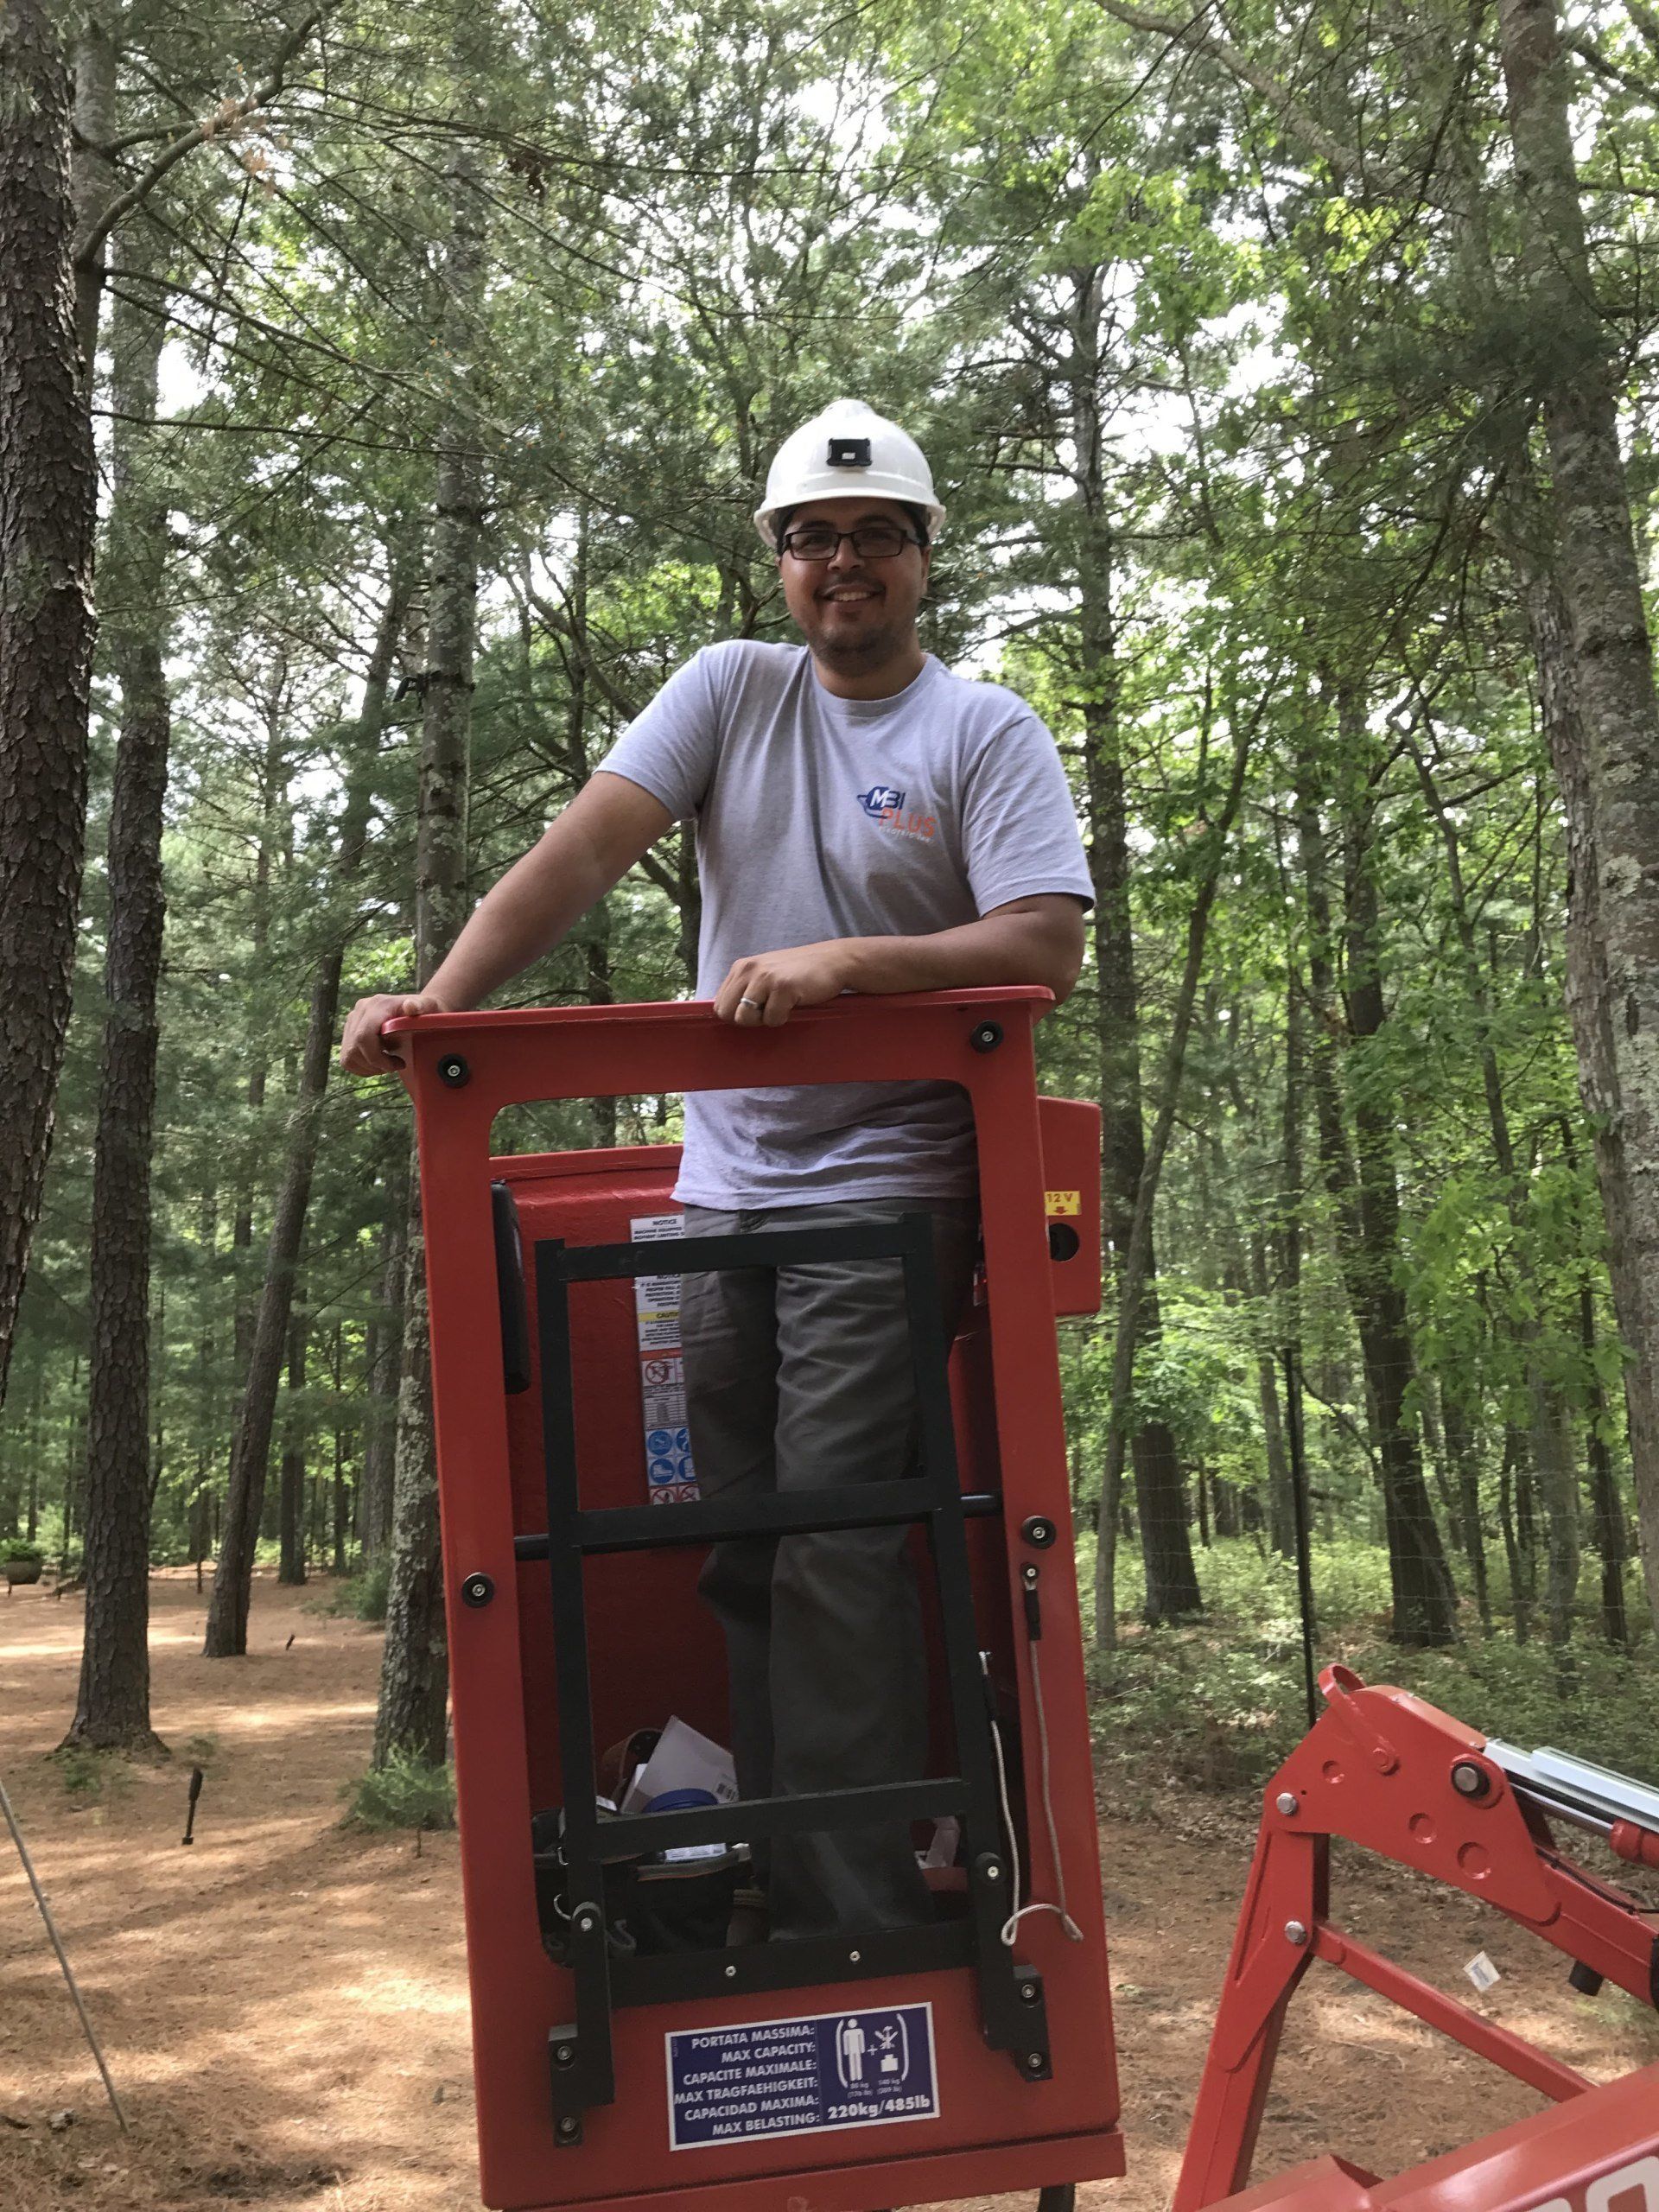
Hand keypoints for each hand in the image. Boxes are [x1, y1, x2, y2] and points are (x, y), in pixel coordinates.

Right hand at [339, 990, 449, 1074]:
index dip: (377, 1058)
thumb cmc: (426, 1010)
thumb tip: (410, 1007)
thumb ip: (420, 1006)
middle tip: (395, 1065)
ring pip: (348, 1056)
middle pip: (354, 1049)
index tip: (399, 1064)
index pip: (363, 1037)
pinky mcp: (349, 1031)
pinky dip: (362, 1067)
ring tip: (388, 1064)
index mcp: (377, 1005)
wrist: (418, 1007)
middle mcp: (360, 1010)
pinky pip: (347, 1058)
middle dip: (375, 1065)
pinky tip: (379, 1062)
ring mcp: (353, 1020)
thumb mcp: (429, 1007)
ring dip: (369, 1068)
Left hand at [714, 943, 853, 1027]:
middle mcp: (748, 969)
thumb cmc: (800, 973)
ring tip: (781, 1006)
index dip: (736, 1015)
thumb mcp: (766, 974)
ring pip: (744, 1018)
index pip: (719, 1004)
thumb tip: (730, 1016)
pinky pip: (771, 1019)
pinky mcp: (782, 987)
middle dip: (746, 1020)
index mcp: (741, 967)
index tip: (756, 1011)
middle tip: (768, 1011)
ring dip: (764, 1020)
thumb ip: (747, 989)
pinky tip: (795, 1003)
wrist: (833, 961)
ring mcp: (764, 977)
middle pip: (727, 1013)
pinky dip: (784, 1018)